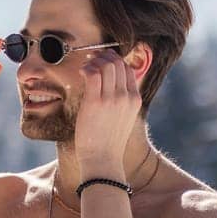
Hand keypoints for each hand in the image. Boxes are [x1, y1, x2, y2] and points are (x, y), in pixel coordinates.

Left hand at [72, 49, 140, 169]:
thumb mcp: (123, 119)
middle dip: (103, 56)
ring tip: (85, 67)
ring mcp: (112, 99)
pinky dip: (86, 68)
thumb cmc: (108, 142)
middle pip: (117, 63)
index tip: (102, 60)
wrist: (103, 160)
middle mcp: (126, 96)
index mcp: (135, 99)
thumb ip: (120, 101)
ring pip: (106, 65)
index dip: (114, 60)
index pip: (128, 69)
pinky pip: (92, 74)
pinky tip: (81, 72)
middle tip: (92, 59)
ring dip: (93, 61)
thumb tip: (109, 84)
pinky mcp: (96, 102)